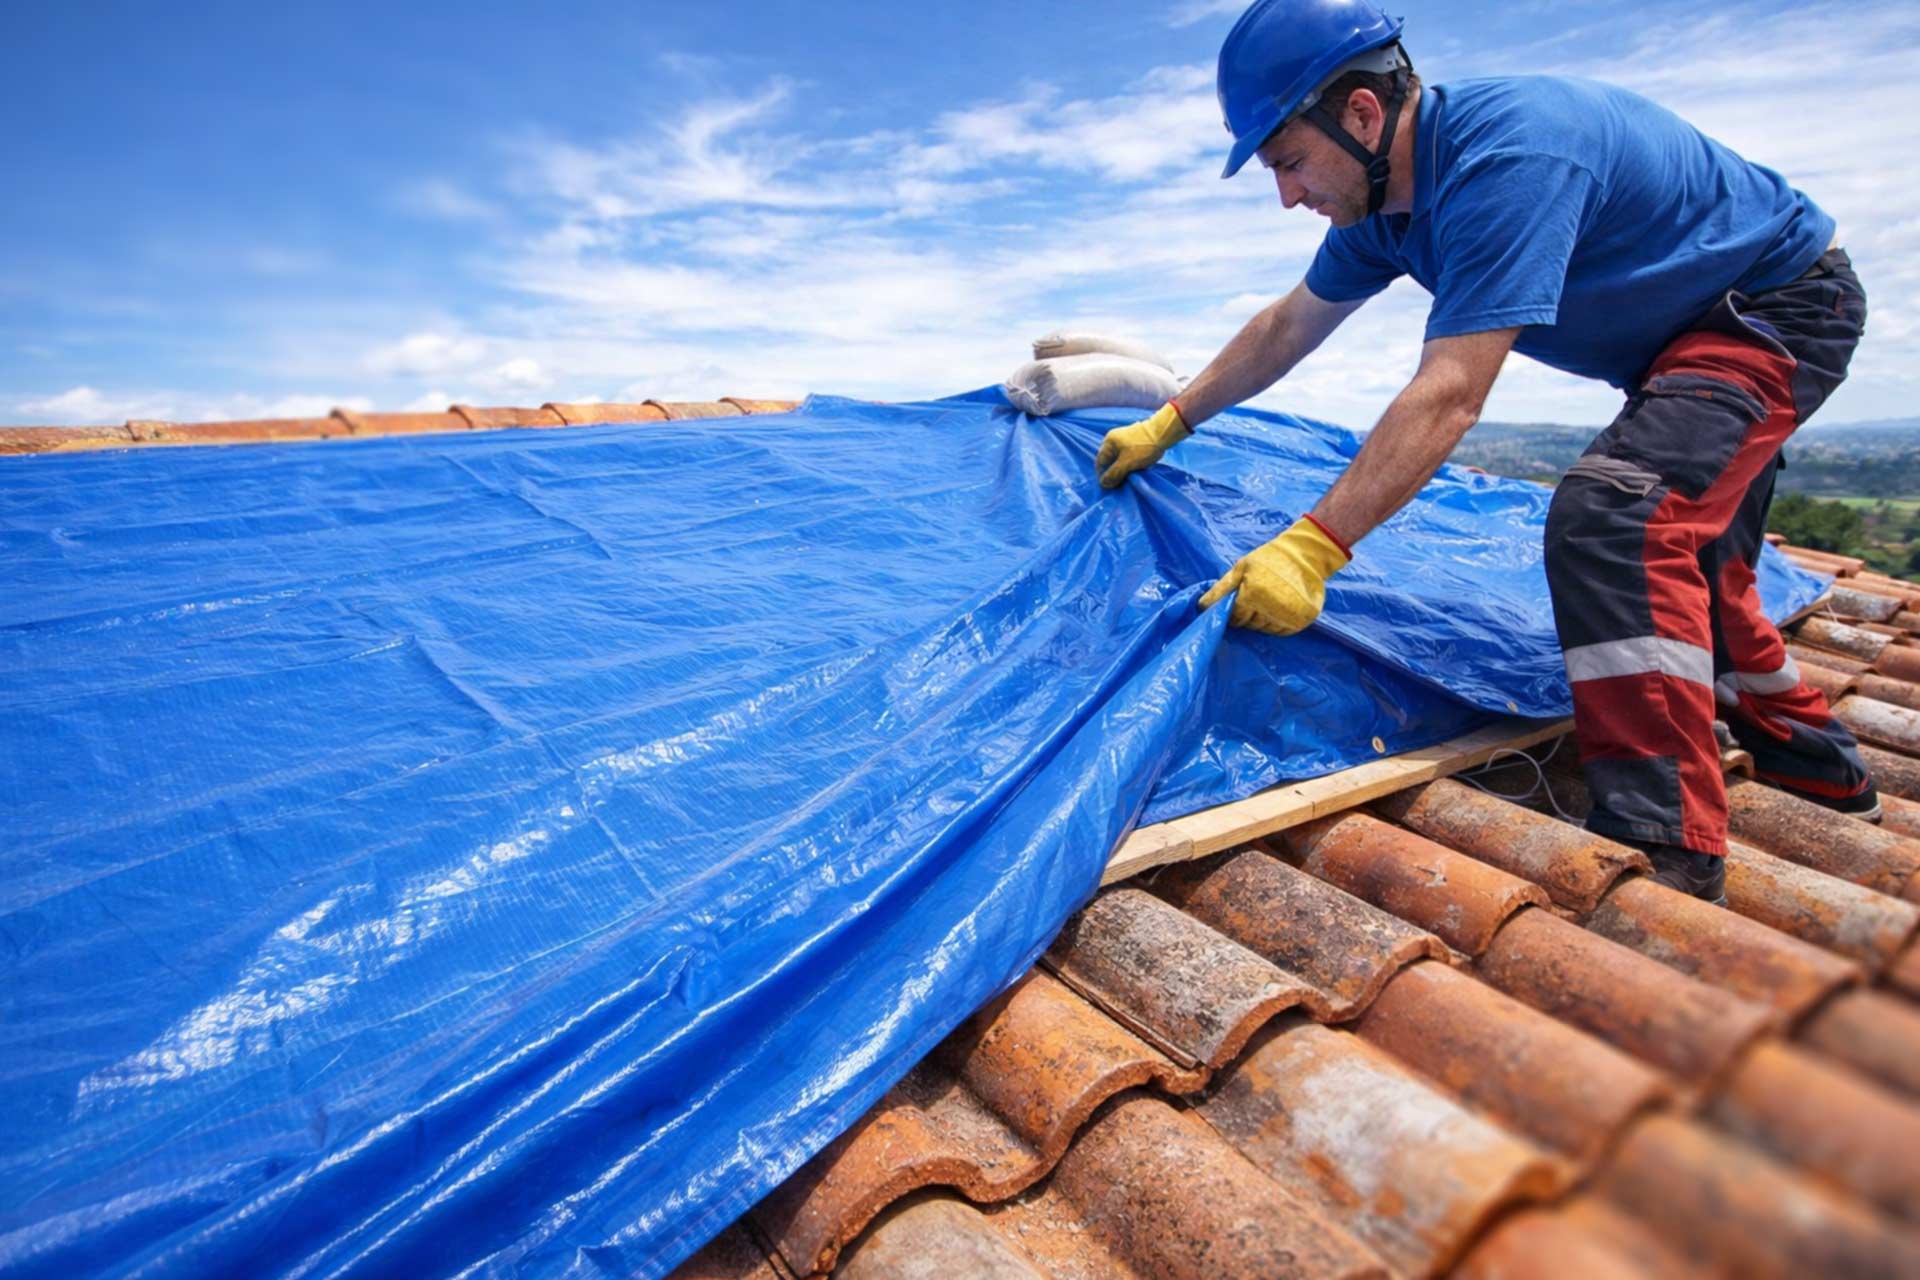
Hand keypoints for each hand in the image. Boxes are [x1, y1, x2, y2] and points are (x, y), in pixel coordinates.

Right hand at [1095, 403, 1188, 488]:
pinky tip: (1134, 469)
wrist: (1163, 433)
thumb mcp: (1126, 463)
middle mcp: (1114, 439)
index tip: (1110, 486)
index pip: (1100, 462)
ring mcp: (1124, 439)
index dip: (1103, 476)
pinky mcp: (1134, 441)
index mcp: (1108, 442)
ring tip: (1128, 478)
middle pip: (1109, 460)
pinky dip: (1128, 463)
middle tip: (1119, 483)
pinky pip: (1126, 455)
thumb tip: (1103, 484)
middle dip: (1113, 473)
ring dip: (1121, 469)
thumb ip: (1113, 474)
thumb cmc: (1143, 448)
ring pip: (1118, 459)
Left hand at [1197, 516, 1350, 634]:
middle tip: (1256, 597)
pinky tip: (1279, 606)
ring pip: (1265, 629)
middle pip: (1250, 624)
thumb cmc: (1269, 559)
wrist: (1305, 555)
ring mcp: (1288, 617)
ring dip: (1263, 618)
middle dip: (1248, 614)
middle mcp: (1271, 610)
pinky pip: (1281, 631)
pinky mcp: (1301, 621)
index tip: (1239, 600)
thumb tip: (1201, 607)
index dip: (1234, 610)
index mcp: (1253, 595)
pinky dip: (1277, 622)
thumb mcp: (1241, 568)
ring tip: (1269, 599)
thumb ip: (1221, 589)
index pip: (1235, 617)